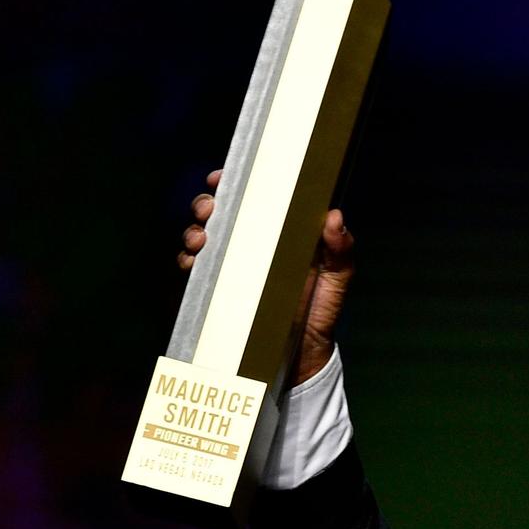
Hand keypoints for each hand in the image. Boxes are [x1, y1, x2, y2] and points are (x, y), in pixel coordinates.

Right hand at [179, 168, 354, 382]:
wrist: (306, 351)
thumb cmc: (323, 306)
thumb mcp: (338, 275)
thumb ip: (340, 248)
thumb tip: (335, 216)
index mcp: (275, 230)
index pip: (248, 197)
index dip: (231, 182)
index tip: (221, 177)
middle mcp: (249, 243)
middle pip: (217, 212)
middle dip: (206, 204)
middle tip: (210, 210)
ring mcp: (230, 266)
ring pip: (199, 237)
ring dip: (193, 232)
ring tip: (200, 239)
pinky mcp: (218, 290)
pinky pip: (194, 271)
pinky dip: (188, 263)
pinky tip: (193, 264)